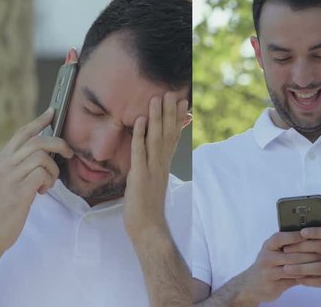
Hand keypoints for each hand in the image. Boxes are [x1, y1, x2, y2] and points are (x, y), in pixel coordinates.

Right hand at [0, 108, 72, 254]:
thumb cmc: (8, 204)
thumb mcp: (12, 179)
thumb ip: (24, 164)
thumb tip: (47, 152)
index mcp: (3, 158)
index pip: (22, 133)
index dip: (39, 121)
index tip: (53, 112)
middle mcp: (5, 163)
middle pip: (37, 141)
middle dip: (59, 144)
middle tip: (68, 154)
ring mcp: (10, 176)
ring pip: (42, 157)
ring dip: (53, 169)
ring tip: (48, 182)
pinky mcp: (19, 190)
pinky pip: (42, 173)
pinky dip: (48, 181)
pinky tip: (42, 191)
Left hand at [123, 92, 187, 239]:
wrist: (148, 227)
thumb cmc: (147, 208)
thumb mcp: (152, 181)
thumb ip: (153, 166)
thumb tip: (152, 155)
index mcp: (164, 165)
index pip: (173, 137)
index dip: (177, 119)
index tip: (181, 102)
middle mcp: (161, 164)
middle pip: (168, 133)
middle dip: (169, 112)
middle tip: (172, 93)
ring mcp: (152, 169)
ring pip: (156, 138)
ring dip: (157, 118)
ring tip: (157, 99)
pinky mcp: (140, 175)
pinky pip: (140, 152)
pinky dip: (140, 135)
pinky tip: (140, 121)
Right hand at [237, 231, 320, 303]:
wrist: (250, 285)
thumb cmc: (268, 262)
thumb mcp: (272, 250)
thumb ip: (287, 244)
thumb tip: (310, 234)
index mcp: (268, 245)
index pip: (282, 237)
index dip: (298, 236)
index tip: (314, 234)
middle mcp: (267, 258)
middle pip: (291, 254)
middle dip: (310, 253)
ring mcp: (269, 273)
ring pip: (293, 268)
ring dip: (310, 266)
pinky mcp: (274, 286)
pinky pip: (293, 281)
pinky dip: (306, 277)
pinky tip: (316, 275)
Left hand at [281, 227, 320, 295]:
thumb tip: (300, 235)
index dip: (315, 231)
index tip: (301, 231)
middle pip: (319, 248)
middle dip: (300, 249)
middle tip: (285, 250)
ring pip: (318, 267)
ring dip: (301, 268)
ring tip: (286, 268)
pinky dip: (309, 280)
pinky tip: (298, 279)